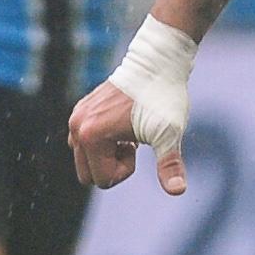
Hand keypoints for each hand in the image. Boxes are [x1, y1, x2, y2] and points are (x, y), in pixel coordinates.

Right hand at [68, 75, 185, 193]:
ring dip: (108, 154)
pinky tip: (122, 123)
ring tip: (128, 132)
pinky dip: (104, 141)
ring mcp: (76, 117)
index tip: (138, 145)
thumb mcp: (168, 134)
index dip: (126, 170)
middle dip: (113, 166)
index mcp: (90, 136)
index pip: (103, 180)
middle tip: (133, 142)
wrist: (158, 63)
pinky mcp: (80, 109)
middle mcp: (76, 127)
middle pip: (88, 175)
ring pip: (86, 159)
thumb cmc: (164, 98)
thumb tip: (177, 191)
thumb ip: (169, 165)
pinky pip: (85, 142)